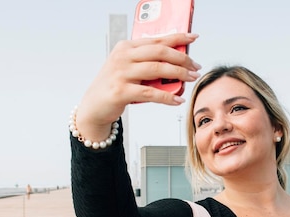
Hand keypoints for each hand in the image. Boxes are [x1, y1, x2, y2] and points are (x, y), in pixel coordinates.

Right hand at [76, 33, 200, 141]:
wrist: (94, 106)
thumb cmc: (115, 86)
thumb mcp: (128, 69)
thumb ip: (147, 63)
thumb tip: (177, 64)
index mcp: (126, 47)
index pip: (156, 39)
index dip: (177, 37)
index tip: (193, 38)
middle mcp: (123, 57)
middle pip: (160, 52)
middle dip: (182, 58)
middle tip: (195, 66)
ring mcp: (121, 73)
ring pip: (157, 70)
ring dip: (179, 74)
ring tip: (191, 78)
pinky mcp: (121, 91)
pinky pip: (151, 93)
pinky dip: (167, 97)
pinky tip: (177, 100)